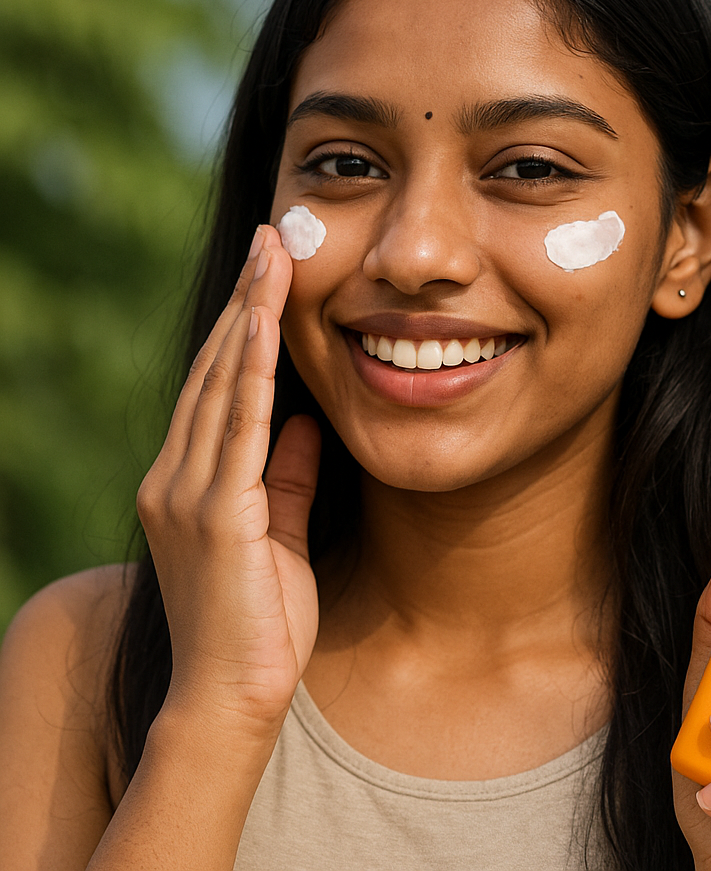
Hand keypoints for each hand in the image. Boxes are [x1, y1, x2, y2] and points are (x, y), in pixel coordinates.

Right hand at [136, 225, 321, 736]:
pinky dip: (254, 373)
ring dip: (251, 319)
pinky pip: (240, 430)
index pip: (218, 387)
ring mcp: (189, 495)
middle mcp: (175, 479)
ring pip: (224, 386)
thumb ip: (286, 476)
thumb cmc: (258, 623)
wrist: (231, 699)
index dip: (244, 328)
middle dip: (247, 302)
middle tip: (272, 240)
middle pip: (216, 371)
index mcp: (188, 483)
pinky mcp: (218, 517)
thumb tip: (306, 420)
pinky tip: (268, 327)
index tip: (269, 276)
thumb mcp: (280, 533)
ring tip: (272, 259)